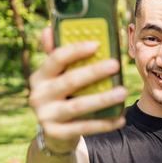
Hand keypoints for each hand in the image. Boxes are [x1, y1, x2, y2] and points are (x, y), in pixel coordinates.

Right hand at [29, 27, 126, 152]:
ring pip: (79, 106)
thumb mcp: (56, 79)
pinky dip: (105, 123)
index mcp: (40, 77)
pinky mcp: (57, 134)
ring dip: (103, 99)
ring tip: (123, 92)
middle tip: (116, 64)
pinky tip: (120, 118)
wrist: (54, 134)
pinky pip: (85, 127)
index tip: (96, 44)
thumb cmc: (62, 97)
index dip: (75, 50)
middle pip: (69, 81)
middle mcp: (38, 96)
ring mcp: (46, 116)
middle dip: (93, 72)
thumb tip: (51, 28)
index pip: (56, 59)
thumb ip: (57, 57)